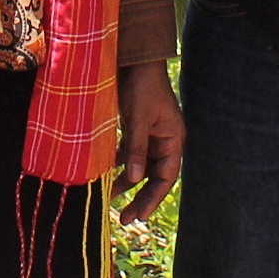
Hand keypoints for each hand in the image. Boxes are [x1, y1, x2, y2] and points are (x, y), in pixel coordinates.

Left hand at [117, 62, 184, 224]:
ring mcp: (151, 134)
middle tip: (125, 218)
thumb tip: (133, 180)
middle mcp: (165, 140)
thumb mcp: (139, 119)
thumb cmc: (141, 86)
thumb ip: (136, 149)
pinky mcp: (137, 128)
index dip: (153, 198)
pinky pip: (130, 153)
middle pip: (154, 176)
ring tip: (108, 197)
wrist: (134, 58)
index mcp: (173, 138)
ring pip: (140, 166)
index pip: (167, 176)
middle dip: (140, 197)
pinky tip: (105, 173)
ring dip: (126, 181)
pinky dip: (119, 164)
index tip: (139, 215)